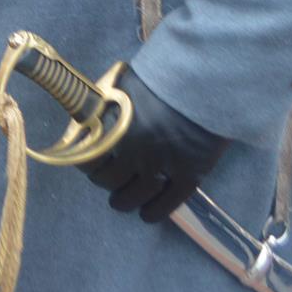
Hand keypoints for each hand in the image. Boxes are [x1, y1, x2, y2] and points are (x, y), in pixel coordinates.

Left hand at [83, 67, 228, 222]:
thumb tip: (92, 120)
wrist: (205, 80)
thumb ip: (107, 107)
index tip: (90, 165)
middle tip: (110, 180)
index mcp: (113, 124)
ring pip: (134, 196)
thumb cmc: (163, 76)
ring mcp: (160, 163)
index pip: (87, 156)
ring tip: (123, 201)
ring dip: (124, 201)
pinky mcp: (189, 173)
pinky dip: (154, 212)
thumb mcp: (123, 86)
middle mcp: (132, 147)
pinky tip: (147, 214)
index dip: (87, 165)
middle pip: (109, 180)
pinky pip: (167, 203)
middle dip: (106, 182)